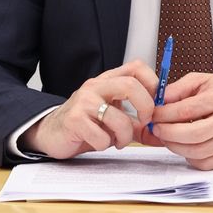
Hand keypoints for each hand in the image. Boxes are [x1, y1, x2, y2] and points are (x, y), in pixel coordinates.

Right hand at [20, 60, 157, 159]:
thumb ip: (137, 126)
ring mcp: (84, 102)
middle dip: (145, 108)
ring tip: (118, 141)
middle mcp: (96, 86)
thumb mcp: (113, 120)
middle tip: (144, 123)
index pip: (136, 67)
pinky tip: (98, 142)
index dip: (153, 82)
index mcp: (108, 81)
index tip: (157, 103)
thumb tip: (161, 136)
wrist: (51, 132)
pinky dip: (105, 144)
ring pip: (118, 118)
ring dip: (125, 136)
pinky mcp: (74, 120)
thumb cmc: (85, 124)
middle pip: (131, 85)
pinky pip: (102, 136)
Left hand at [146, 73, 212, 169]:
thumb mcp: (202, 81)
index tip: (154, 115)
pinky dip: (189, 157)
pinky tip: (185, 146)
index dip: (165, 115)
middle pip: (192, 135)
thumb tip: (159, 101)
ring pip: (196, 152)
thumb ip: (179, 88)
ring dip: (175, 147)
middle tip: (157, 129)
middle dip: (168, 134)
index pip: (186, 110)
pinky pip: (204, 164)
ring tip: (168, 138)